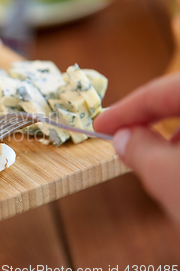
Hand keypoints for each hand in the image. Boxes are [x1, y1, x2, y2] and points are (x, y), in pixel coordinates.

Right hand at [94, 73, 179, 223]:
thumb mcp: (169, 178)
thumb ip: (140, 150)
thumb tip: (124, 138)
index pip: (160, 91)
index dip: (123, 109)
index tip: (98, 126)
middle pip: (179, 99)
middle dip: (150, 121)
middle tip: (124, 142)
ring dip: (173, 137)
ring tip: (159, 163)